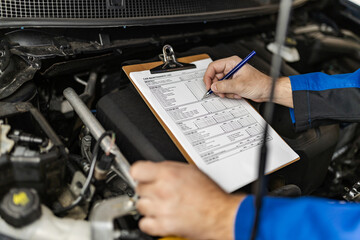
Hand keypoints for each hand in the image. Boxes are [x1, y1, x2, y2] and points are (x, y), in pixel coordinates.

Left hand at [130, 161, 244, 239]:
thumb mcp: (190, 170)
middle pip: (139, 188)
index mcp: (168, 174)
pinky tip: (159, 216)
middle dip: (148, 189)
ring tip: (162, 204)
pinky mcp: (163, 226)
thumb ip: (168, 168)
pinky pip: (144, 223)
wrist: (219, 215)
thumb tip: (153, 168)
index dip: (140, 173)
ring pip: (140, 205)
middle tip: (160, 191)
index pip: (136, 170)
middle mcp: (162, 191)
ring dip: (149, 205)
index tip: (142, 176)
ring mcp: (161, 210)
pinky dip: (149, 221)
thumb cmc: (209, 194)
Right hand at [203, 56, 292, 107]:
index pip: (213, 67)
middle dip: (218, 87)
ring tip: (234, 93)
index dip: (208, 77)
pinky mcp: (233, 83)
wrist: (267, 91)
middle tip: (221, 92)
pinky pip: (225, 89)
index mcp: (232, 63)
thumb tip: (213, 87)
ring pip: (220, 85)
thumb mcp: (239, 85)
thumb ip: (224, 86)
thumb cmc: (259, 83)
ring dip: (225, 91)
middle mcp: (231, 68)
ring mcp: (232, 76)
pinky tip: (237, 94)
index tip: (208, 86)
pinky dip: (229, 93)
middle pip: (215, 77)